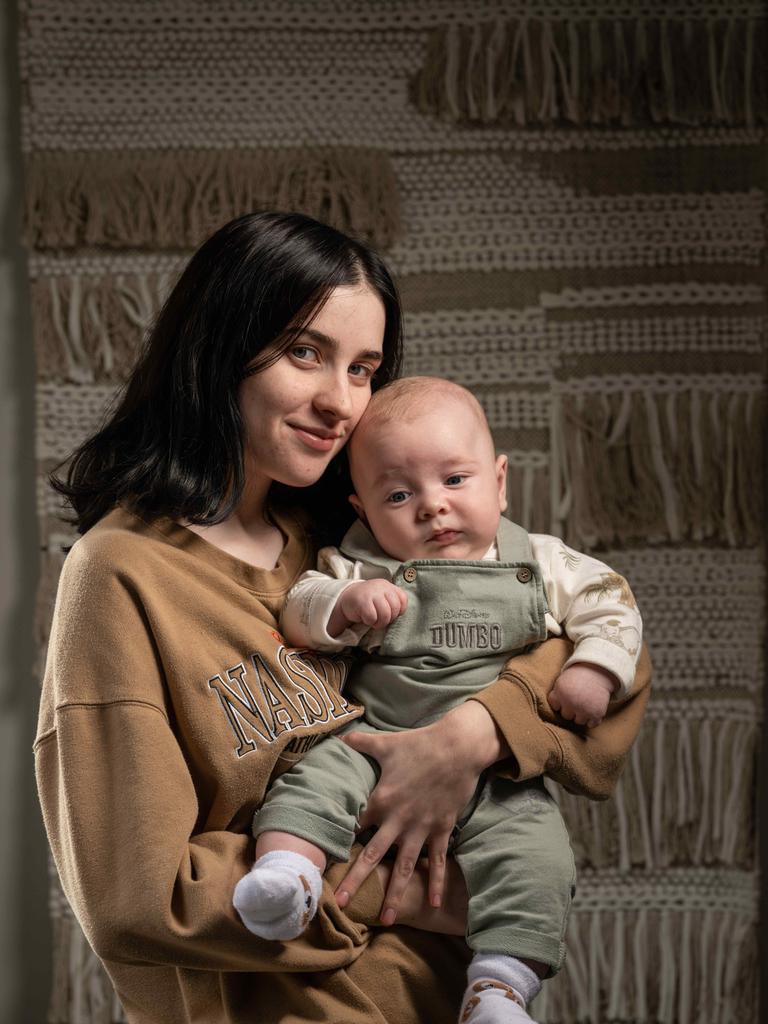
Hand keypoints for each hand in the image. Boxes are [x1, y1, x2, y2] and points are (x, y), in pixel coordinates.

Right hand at [329, 580, 407, 636]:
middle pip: (395, 608)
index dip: (398, 611)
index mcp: (389, 586)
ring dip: (379, 622)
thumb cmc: (368, 601)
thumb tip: (401, 614)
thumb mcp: (383, 597)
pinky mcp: (362, 601)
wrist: (346, 597)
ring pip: (385, 614)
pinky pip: (372, 617)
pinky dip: (369, 621)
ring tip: (373, 620)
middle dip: (389, 618)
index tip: (390, 613)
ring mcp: (371, 593)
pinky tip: (364, 618)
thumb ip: (393, 602)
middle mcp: (381, 587)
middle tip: (380, 619)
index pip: (403, 599)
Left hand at [334, 700, 506, 924]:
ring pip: (405, 867)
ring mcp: (421, 827)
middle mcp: (398, 819)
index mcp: (382, 799)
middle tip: (340, 903)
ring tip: (386, 919)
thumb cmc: (419, 744)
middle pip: (373, 855)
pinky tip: (434, 904)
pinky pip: (438, 861)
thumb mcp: (386, 742)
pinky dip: (436, 882)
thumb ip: (360, 743)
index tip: (323, 858)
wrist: (458, 747)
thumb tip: (339, 736)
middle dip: (356, 880)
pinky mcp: (441, 829)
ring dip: (395, 894)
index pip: (355, 824)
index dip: (339, 840)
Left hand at [547, 662, 616, 727]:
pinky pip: (591, 724)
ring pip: (578, 721)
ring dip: (581, 715)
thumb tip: (551, 713)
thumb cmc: (577, 677)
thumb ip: (556, 695)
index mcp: (561, 693)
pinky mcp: (597, 714)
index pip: (555, 707)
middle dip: (570, 709)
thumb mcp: (562, 681)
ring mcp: (584, 709)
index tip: (566, 696)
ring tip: (585, 704)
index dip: (560, 702)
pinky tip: (592, 711)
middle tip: (577, 699)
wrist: (598, 672)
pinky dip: (592, 720)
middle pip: (566, 716)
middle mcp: (571, 703)